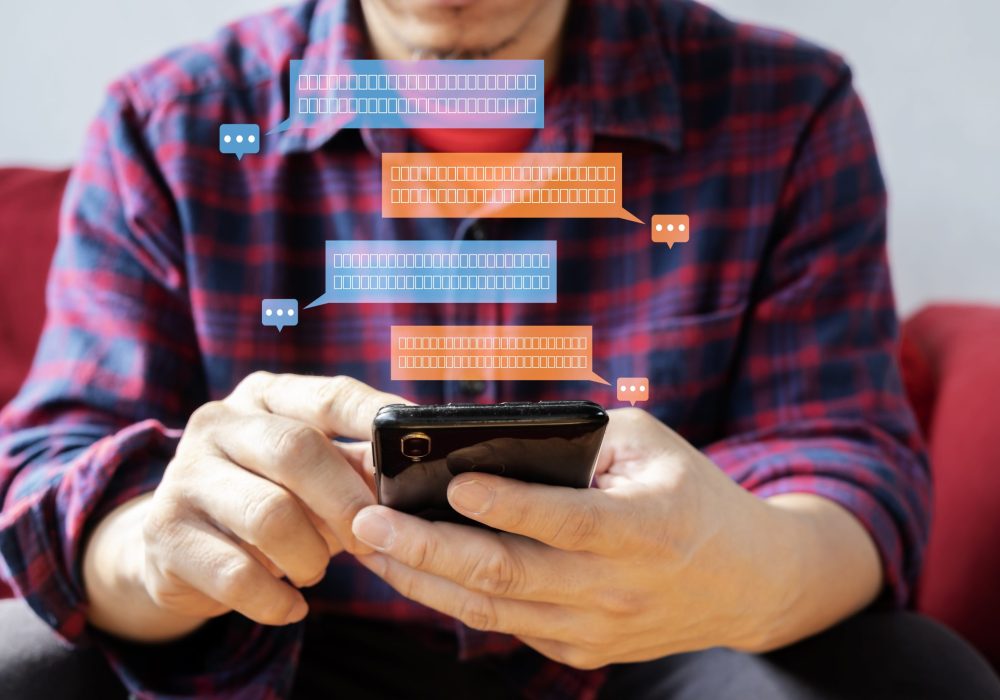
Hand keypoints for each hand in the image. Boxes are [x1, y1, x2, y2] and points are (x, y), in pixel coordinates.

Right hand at [84, 372, 404, 640]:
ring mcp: (184, 474)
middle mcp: (219, 423)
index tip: (417, 440)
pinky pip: (238, 575)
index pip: (329, 395)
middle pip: (297, 452)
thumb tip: (415, 473)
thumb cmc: (269, 501)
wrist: (176, 548)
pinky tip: (291, 605)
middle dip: (346, 502)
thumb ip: (357, 465)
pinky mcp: (164, 532)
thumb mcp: (313, 476)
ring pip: (270, 516)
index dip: (376, 417)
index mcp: (264, 396)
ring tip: (315, 569)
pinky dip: (277, 599)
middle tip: (369, 536)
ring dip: (310, 556)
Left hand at [351, 408, 881, 668]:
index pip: (563, 520)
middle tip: (368, 523)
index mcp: (644, 528)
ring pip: (493, 611)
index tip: (450, 483)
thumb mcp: (651, 446)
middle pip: (507, 574)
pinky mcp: (582, 650)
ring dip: (425, 580)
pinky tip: (419, 573)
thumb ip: (581, 436)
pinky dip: (457, 601)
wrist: (747, 580)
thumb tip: (494, 437)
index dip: (504, 503)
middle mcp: (618, 588)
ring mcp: (597, 629)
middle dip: (427, 549)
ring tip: (375, 549)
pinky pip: (508, 627)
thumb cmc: (691, 496)